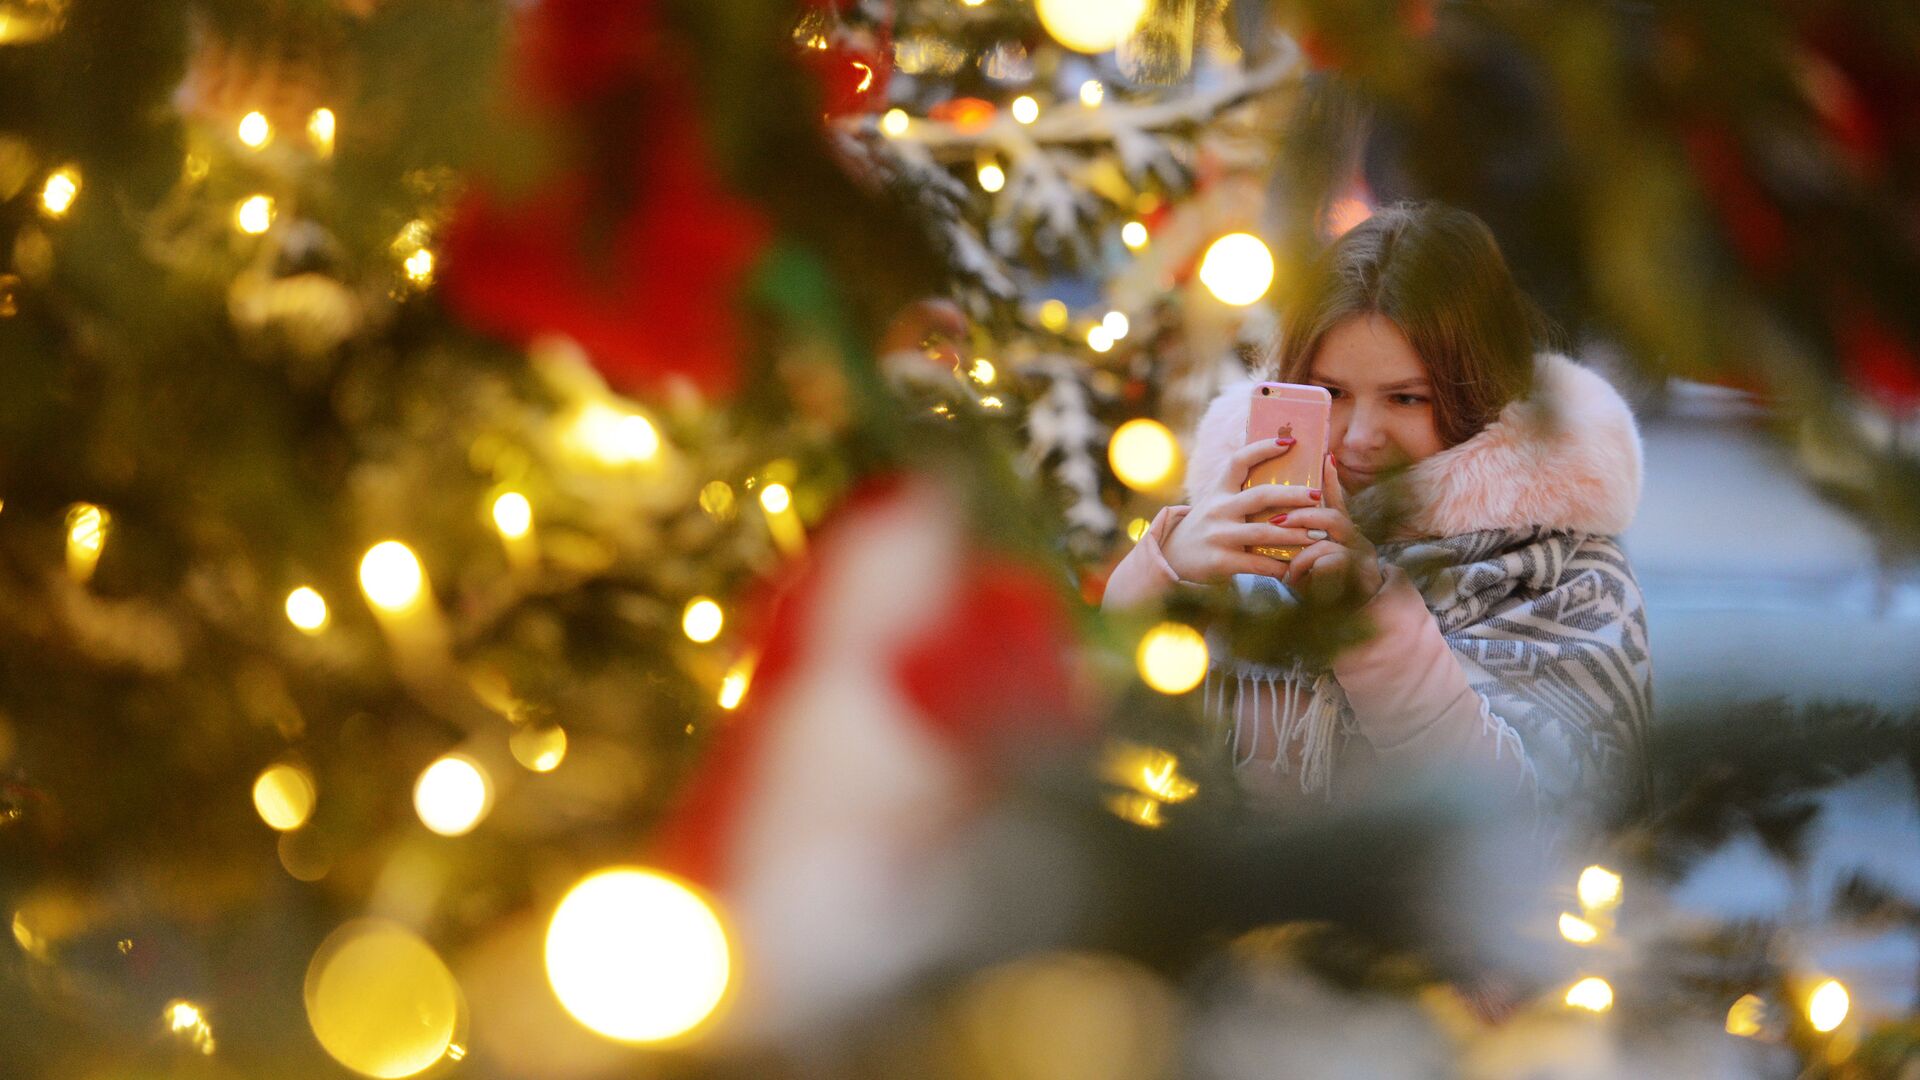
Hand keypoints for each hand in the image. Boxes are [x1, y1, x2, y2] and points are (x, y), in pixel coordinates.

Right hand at [1161, 436, 1316, 583]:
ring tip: (1318, 536)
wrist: (1172, 558)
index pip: (1240, 460)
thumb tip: (1280, 474)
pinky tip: (1294, 568)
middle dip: (1293, 495)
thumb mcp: (1216, 503)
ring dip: (1295, 534)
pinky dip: (1278, 566)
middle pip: (1261, 496)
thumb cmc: (1206, 528)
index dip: (1264, 448)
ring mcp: (1219, 535)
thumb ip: (1240, 492)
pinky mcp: (1220, 561)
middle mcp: (1218, 509)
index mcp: (1219, 490)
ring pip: (1265, 532)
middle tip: (1318, 496)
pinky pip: (1257, 563)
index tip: (1290, 441)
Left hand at [1279, 453, 1385, 603]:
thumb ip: (1299, 539)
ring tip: (1288, 571)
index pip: (1338, 501)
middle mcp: (1356, 541)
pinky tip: (1296, 583)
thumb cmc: (1320, 589)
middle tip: (1276, 520)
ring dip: (1302, 555)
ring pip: (1328, 542)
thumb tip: (1277, 515)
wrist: (1346, 621)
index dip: (1332, 480)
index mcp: (1342, 534)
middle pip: (1333, 517)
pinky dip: (1308, 572)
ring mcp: (1359, 559)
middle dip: (1302, 516)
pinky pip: (1329, 564)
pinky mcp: (1357, 577)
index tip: (1326, 457)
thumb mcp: (1307, 562)